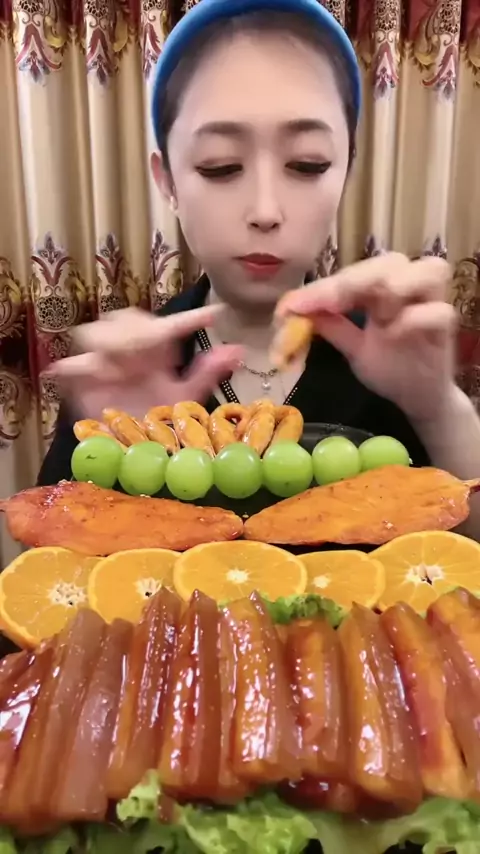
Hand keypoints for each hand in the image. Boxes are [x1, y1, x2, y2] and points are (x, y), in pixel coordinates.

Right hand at [47, 305, 242, 418]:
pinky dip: (85, 367)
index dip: (191, 318)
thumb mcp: (186, 398)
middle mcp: (127, 354)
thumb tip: (238, 351)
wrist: (129, 454)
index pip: (170, 326)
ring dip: (109, 342)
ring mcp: (100, 366)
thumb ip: (208, 374)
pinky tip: (103, 375)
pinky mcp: (78, 384)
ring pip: (92, 331)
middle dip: (137, 328)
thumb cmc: (157, 421)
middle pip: (123, 317)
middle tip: (153, 345)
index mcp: (156, 353)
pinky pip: (72, 365)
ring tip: (125, 363)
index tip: (216, 316)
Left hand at [276, 253, 456, 423]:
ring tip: (378, 316)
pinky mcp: (447, 328)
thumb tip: (292, 308)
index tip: (295, 306)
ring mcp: (432, 303)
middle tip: (331, 302)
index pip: (354, 273)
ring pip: (429, 270)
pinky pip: (439, 311)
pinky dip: (416, 317)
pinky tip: (395, 331)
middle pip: (391, 261)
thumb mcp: (352, 346)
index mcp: (383, 287)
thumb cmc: (388, 365)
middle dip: (356, 279)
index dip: (324, 286)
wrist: (416, 398)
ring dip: (396, 287)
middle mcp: (410, 286)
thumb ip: (330, 325)